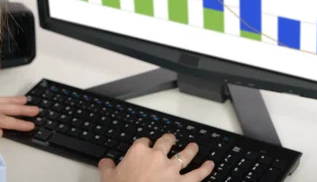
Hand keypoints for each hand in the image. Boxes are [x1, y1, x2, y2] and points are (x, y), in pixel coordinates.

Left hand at [0, 95, 39, 139]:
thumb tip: (0, 132)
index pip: (0, 119)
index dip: (17, 123)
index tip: (30, 125)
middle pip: (2, 106)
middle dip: (20, 109)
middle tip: (35, 110)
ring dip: (12, 101)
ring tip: (25, 100)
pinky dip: (0, 99)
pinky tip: (4, 100)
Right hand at [98, 134, 214, 181]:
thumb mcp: (108, 179)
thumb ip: (107, 168)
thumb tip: (105, 163)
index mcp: (139, 152)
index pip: (143, 141)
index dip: (145, 142)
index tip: (146, 144)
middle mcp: (157, 156)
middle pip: (166, 142)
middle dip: (169, 139)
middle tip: (172, 138)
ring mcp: (171, 169)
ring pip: (185, 155)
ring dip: (191, 150)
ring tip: (194, 146)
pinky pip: (197, 174)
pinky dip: (205, 169)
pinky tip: (211, 165)